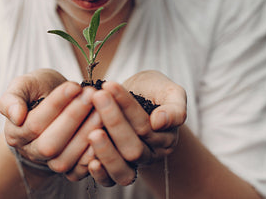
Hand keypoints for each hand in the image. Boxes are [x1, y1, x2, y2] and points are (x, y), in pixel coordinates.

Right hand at [0, 69, 100, 175]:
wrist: (53, 103)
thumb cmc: (39, 91)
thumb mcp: (24, 85)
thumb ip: (12, 98)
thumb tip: (16, 116)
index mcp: (16, 132)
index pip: (35, 122)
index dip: (56, 104)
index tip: (74, 85)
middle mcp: (31, 152)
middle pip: (50, 144)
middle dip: (73, 118)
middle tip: (92, 96)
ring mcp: (50, 163)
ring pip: (64, 159)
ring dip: (85, 134)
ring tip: (101, 111)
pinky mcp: (69, 169)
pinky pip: (78, 171)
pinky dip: (92, 155)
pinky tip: (105, 134)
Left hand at [87, 70, 186, 185]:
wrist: (139, 98)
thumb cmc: (152, 91)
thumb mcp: (169, 91)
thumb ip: (175, 107)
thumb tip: (160, 122)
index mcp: (166, 136)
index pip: (145, 124)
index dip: (126, 105)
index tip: (109, 85)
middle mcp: (152, 153)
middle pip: (133, 147)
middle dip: (113, 121)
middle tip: (97, 97)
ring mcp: (135, 164)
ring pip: (123, 167)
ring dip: (106, 151)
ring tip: (92, 132)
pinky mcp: (117, 169)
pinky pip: (111, 181)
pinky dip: (101, 174)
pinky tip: (90, 161)